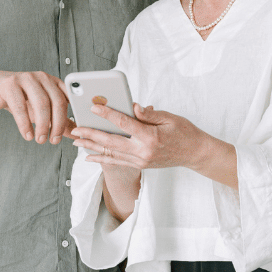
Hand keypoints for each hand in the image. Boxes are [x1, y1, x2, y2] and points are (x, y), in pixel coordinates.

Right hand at [0, 70, 73, 143]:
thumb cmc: (16, 98)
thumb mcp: (38, 109)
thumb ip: (57, 120)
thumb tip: (75, 134)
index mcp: (51, 81)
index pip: (68, 97)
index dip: (72, 115)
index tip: (73, 132)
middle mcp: (40, 77)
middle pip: (57, 101)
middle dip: (58, 124)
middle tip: (53, 140)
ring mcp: (25, 79)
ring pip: (41, 104)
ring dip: (42, 125)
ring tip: (40, 139)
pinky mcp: (9, 85)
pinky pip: (20, 107)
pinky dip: (25, 124)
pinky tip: (27, 134)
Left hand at [71, 102, 206, 170]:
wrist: (195, 154)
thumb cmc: (184, 132)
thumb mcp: (169, 118)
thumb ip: (148, 114)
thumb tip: (132, 106)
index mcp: (150, 137)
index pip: (124, 123)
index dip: (107, 114)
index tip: (94, 107)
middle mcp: (142, 151)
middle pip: (111, 141)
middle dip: (91, 134)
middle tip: (76, 129)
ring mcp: (140, 161)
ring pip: (110, 153)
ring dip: (91, 147)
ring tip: (76, 142)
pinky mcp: (139, 165)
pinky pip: (116, 162)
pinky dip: (101, 159)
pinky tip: (89, 156)